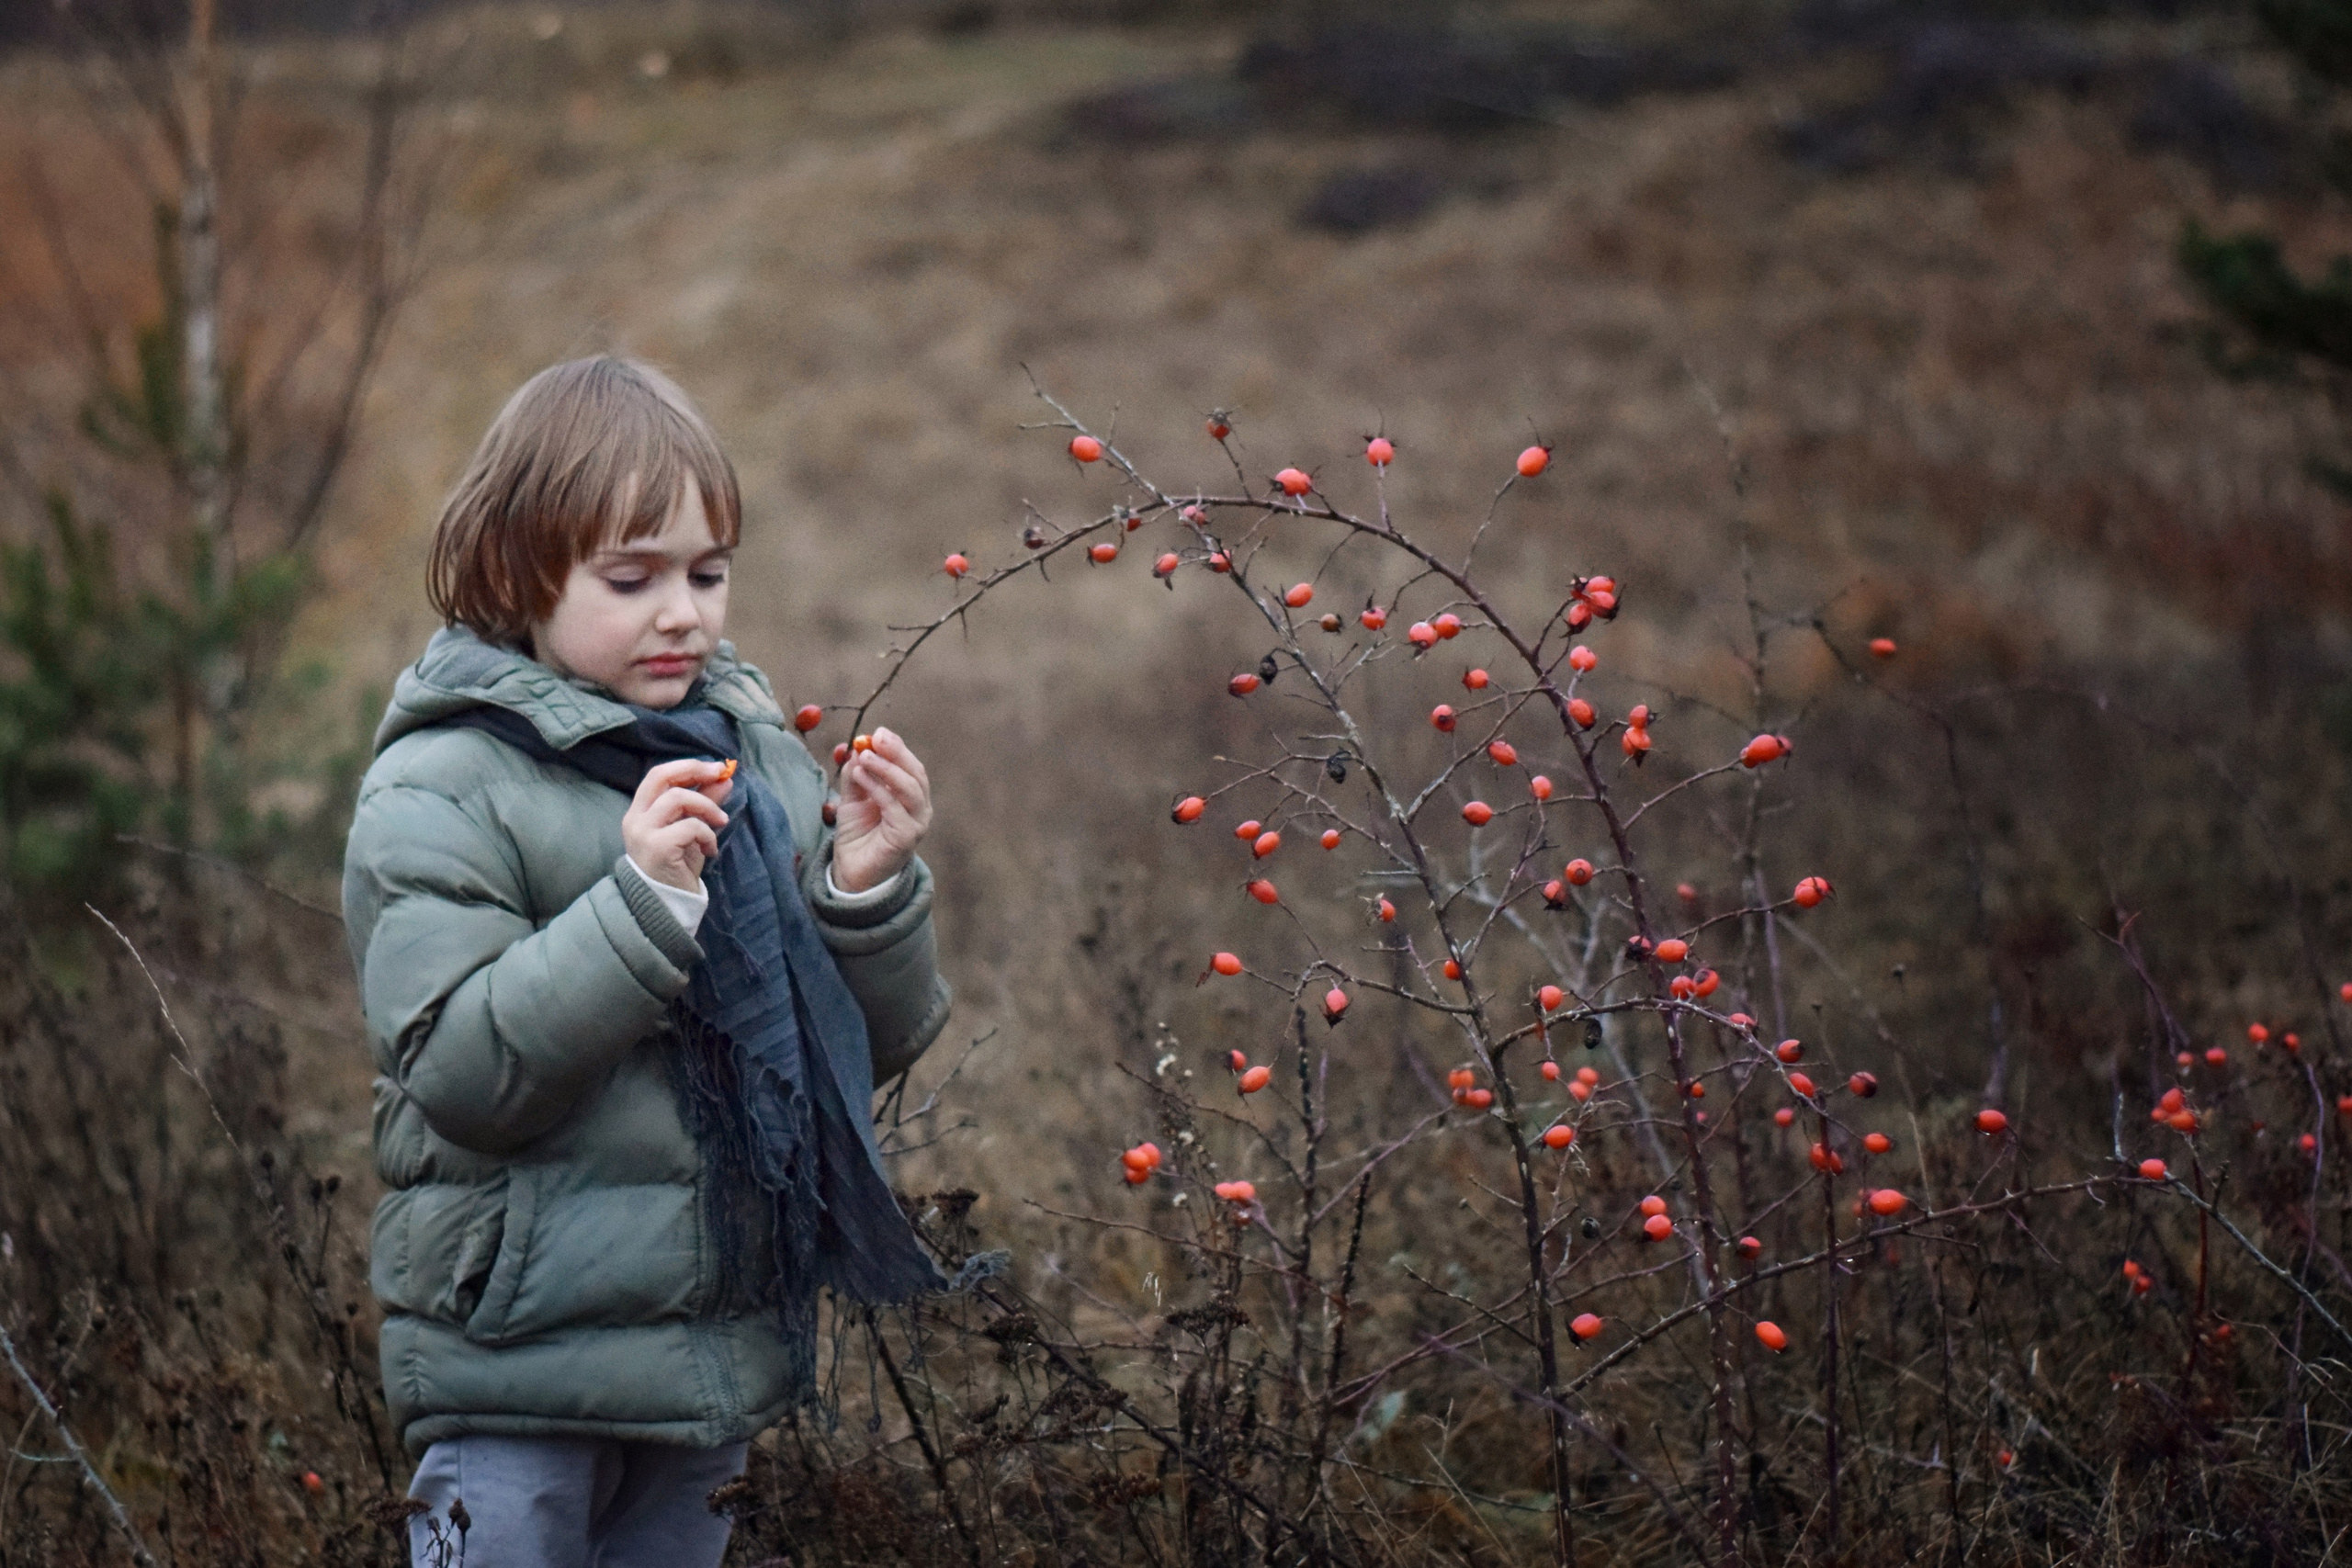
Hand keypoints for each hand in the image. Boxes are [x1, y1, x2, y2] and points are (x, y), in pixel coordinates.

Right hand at [622, 758, 733, 891]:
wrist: (665, 906)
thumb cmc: (676, 868)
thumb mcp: (692, 831)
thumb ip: (704, 804)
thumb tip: (725, 779)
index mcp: (640, 812)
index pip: (658, 775)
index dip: (688, 766)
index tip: (716, 768)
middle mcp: (636, 819)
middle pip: (661, 777)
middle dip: (694, 770)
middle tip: (720, 775)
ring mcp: (643, 832)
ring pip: (678, 798)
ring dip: (707, 806)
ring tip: (721, 822)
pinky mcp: (657, 847)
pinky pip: (689, 826)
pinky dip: (707, 834)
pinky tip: (710, 850)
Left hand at [832, 727, 931, 892]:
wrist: (851, 871)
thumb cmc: (857, 835)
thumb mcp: (853, 798)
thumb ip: (856, 775)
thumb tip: (856, 749)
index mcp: (911, 797)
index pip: (910, 767)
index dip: (897, 748)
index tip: (879, 733)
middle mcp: (920, 809)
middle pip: (916, 774)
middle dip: (897, 753)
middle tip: (876, 738)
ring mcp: (917, 824)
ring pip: (910, 788)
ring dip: (887, 769)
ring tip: (864, 757)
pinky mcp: (907, 837)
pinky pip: (894, 807)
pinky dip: (877, 788)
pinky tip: (860, 777)